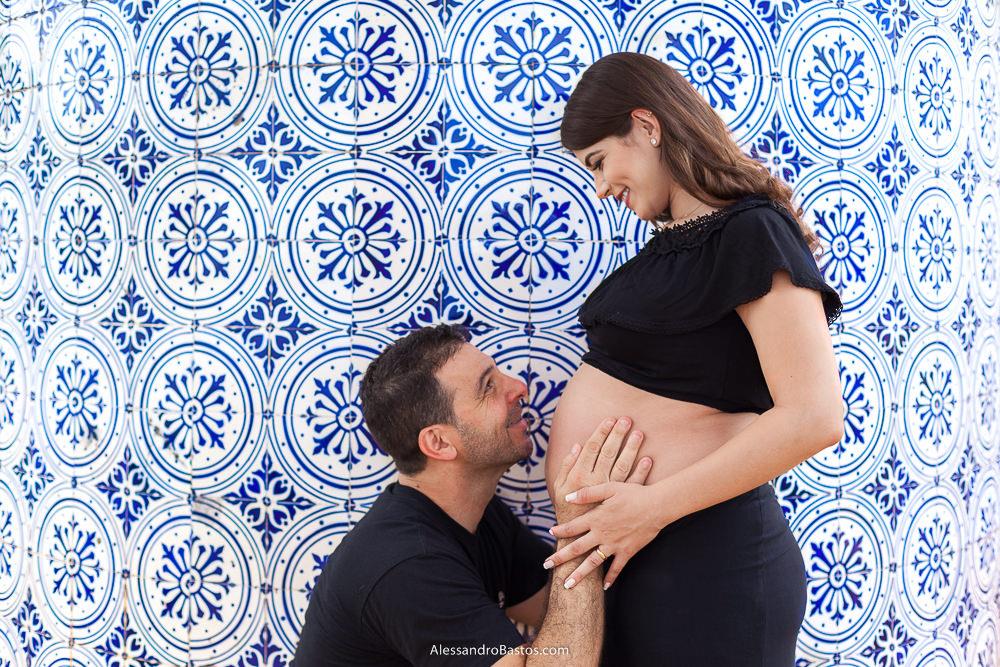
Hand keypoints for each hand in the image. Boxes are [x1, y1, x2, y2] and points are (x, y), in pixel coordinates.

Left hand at [546, 480, 668, 590]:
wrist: (657, 506)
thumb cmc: (634, 494)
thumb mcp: (609, 488)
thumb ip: (588, 493)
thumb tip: (568, 498)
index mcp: (596, 518)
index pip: (572, 527)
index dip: (560, 530)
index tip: (550, 532)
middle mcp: (602, 534)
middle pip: (576, 548)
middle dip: (560, 558)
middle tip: (546, 565)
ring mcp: (614, 545)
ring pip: (592, 563)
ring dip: (579, 575)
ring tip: (567, 586)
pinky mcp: (627, 551)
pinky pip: (617, 568)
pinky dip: (610, 578)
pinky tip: (604, 587)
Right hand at [551, 417, 650, 523]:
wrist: (577, 538)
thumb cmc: (567, 510)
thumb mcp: (559, 487)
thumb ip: (567, 466)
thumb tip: (577, 445)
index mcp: (580, 475)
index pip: (592, 448)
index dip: (601, 432)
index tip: (609, 419)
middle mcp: (595, 481)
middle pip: (609, 452)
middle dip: (617, 434)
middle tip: (626, 420)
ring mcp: (609, 492)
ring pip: (623, 465)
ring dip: (631, 449)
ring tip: (638, 434)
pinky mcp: (620, 501)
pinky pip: (632, 483)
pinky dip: (641, 471)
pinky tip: (647, 459)